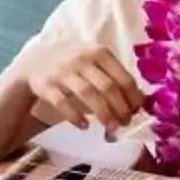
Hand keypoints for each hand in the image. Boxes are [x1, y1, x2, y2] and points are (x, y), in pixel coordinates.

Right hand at [20, 41, 144, 135]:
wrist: (37, 59)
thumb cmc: (75, 63)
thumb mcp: (96, 60)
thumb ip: (116, 75)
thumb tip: (141, 99)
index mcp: (100, 52)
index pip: (123, 77)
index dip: (133, 98)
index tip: (137, 112)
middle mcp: (82, 59)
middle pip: (108, 87)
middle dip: (120, 108)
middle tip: (125, 123)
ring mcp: (63, 72)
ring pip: (88, 94)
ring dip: (103, 113)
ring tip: (111, 127)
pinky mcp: (46, 85)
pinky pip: (63, 103)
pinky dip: (75, 116)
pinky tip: (84, 126)